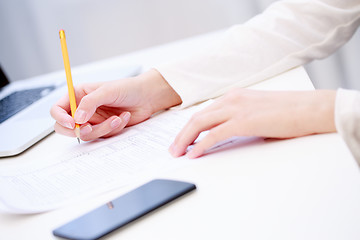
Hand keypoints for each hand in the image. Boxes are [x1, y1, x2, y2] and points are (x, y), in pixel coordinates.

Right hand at [51, 69, 181, 140]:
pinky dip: (113, 129)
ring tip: (117, 119)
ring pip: (86, 134)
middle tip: (90, 128)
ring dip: (102, 129)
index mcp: (78, 95)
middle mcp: (82, 109)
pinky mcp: (104, 128)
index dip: (61, 118)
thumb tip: (77, 120)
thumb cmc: (127, 88)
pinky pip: (102, 136)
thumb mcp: (107, 91)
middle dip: (79, 130)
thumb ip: (90, 103)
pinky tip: (123, 118)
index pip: (58, 109)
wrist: (147, 97)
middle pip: (65, 127)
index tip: (72, 123)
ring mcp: (93, 120)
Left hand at [169, 88, 335, 157]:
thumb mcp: (257, 111)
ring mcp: (237, 109)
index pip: (204, 112)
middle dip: (181, 134)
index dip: (190, 127)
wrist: (311, 108)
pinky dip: (201, 145)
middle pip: (197, 117)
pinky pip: (215, 134)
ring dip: (185, 139)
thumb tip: (226, 134)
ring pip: (200, 124)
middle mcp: (232, 99)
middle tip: (173, 148)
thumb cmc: (289, 111)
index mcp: (235, 96)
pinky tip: (194, 154)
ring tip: (177, 153)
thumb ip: (240, 118)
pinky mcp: (244, 121)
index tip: (183, 138)